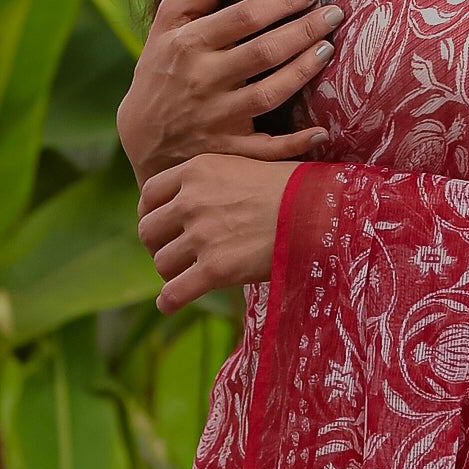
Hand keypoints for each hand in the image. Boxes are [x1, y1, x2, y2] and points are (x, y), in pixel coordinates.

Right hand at [116, 0, 337, 186]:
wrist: (140, 136)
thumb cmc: (161, 68)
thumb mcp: (169, 22)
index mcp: (189, 44)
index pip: (244, 16)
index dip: (282, 1)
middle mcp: (203, 80)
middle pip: (264, 52)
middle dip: (305, 30)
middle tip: (335, 13)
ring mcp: (215, 118)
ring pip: (270, 94)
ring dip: (304, 71)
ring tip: (328, 48)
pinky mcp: (226, 150)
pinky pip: (264, 150)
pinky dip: (293, 144)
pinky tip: (322, 130)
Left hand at [136, 152, 297, 309]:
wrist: (319, 210)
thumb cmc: (292, 187)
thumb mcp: (245, 165)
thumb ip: (213, 181)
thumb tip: (199, 200)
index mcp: (196, 170)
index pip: (150, 194)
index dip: (152, 213)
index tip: (163, 226)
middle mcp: (191, 201)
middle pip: (149, 230)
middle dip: (159, 244)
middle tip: (176, 253)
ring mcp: (201, 236)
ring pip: (161, 263)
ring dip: (171, 273)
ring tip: (187, 276)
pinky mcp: (214, 269)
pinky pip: (174, 293)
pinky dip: (170, 301)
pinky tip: (171, 304)